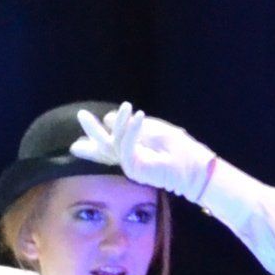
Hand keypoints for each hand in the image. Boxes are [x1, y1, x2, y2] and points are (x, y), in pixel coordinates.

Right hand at [70, 103, 218, 200]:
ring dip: (120, 122)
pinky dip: (131, 130)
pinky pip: (127, 147)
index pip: (110, 140)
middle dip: (92, 131)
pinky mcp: (134, 169)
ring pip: (114, 143)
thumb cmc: (178, 148)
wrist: (194, 169)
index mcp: (133, 148)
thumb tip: (108, 118)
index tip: (95, 117)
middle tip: (80, 115)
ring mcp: (130, 164)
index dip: (99, 131)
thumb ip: (132, 125)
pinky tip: (138, 116)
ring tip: (126, 106)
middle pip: (104, 145)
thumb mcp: (154, 129)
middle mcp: (128, 157)